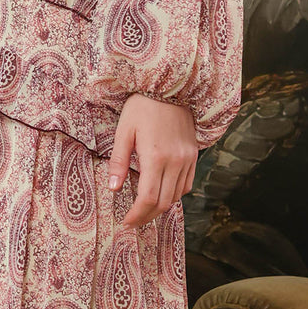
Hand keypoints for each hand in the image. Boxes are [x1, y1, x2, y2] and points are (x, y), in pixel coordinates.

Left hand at [107, 93, 197, 228]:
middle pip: (163, 203)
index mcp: (155, 157)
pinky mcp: (193, 154)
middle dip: (147, 216)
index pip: (147, 199)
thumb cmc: (142, 106)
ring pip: (176, 196)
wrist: (170, 86)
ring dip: (161, 207)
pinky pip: (187, 184)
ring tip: (145, 210)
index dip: (136, 215)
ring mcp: (187, 159)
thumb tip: (114, 188)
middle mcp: (175, 161)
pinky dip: (175, 194)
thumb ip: (119, 161)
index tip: (125, 222)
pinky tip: (162, 193)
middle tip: (133, 220)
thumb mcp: (124, 130)